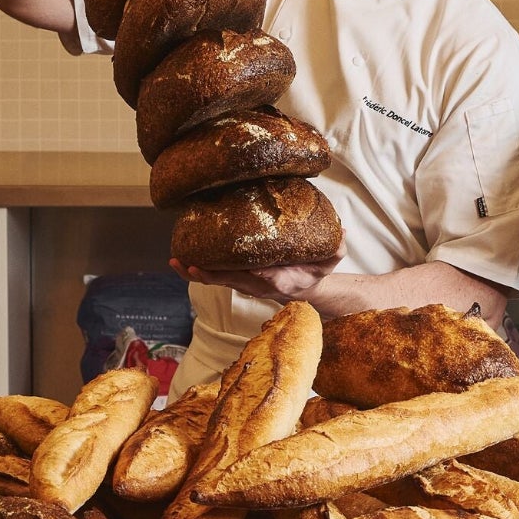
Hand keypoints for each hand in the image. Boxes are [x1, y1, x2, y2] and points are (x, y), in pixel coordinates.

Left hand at [171, 253, 341, 302]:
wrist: (304, 285)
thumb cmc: (316, 269)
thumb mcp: (331, 259)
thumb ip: (336, 248)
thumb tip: (341, 233)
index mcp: (282, 280)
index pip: (269, 279)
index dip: (260, 275)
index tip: (254, 269)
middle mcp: (258, 284)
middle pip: (232, 281)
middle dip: (211, 274)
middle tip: (191, 265)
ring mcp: (244, 282)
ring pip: (217, 280)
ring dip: (195, 273)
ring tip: (176, 262)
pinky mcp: (235, 276)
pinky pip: (212, 275)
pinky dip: (194, 270)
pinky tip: (177, 260)